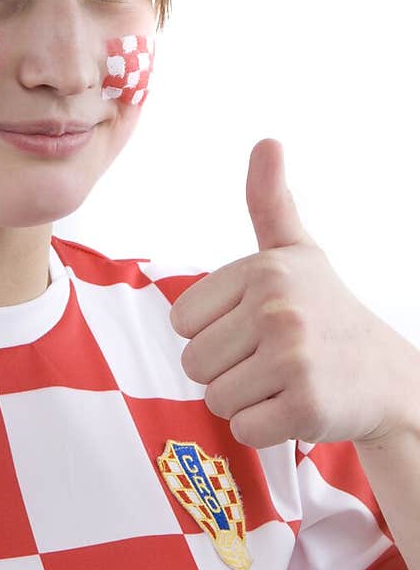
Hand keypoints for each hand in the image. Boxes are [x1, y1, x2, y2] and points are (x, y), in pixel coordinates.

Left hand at [168, 138, 410, 449]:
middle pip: (194, 363)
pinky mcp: (305, 406)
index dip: (213, 332)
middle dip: (226, 371)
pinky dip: (264, 429)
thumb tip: (267, 141)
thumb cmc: (327, 313)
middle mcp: (277, 308)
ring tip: (282, 382)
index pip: (182, 321)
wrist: (386, 377)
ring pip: (215, 398)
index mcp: (263, 270)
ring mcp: (293, 358)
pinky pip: (242, 428)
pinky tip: (295, 407)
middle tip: (271, 361)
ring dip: (244, 401)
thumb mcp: (298, 254)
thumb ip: (270, 203)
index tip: (255, 328)